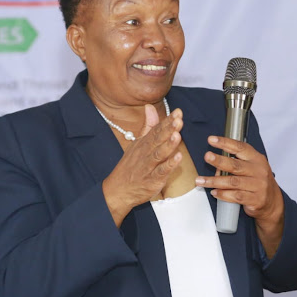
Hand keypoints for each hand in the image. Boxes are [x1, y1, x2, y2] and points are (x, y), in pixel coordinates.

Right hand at [103, 106, 183, 224]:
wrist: (117, 190)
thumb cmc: (130, 166)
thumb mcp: (137, 143)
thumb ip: (148, 125)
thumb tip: (150, 106)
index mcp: (144, 143)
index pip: (156, 129)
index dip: (167, 121)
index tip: (178, 112)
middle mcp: (145, 152)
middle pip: (158, 139)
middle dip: (168, 129)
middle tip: (178, 120)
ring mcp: (148, 166)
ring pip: (159, 154)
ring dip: (168, 145)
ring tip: (177, 135)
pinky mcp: (152, 180)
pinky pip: (161, 171)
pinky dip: (169, 165)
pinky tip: (178, 158)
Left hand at [195, 136, 283, 254]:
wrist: (273, 203)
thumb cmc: (257, 182)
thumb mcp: (252, 167)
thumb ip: (236, 162)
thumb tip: (215, 161)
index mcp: (256, 159)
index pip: (240, 147)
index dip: (225, 143)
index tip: (211, 139)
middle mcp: (259, 171)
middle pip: (235, 165)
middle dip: (219, 160)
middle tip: (207, 156)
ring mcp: (258, 186)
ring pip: (233, 182)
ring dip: (214, 181)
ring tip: (200, 180)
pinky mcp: (255, 199)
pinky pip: (236, 196)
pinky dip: (223, 194)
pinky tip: (214, 192)